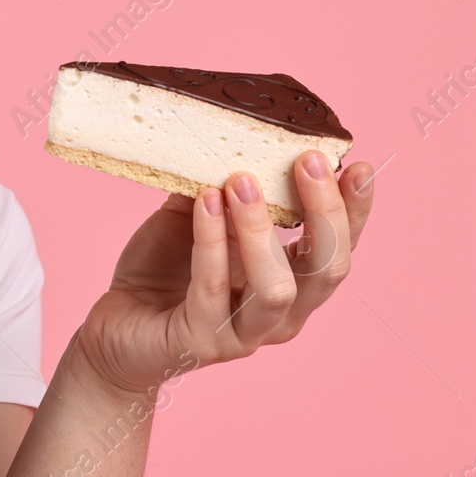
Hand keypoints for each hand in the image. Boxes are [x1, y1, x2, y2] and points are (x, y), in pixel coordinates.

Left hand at [71, 152, 376, 395]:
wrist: (116, 323)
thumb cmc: (164, 269)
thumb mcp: (197, 218)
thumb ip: (223, 187)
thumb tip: (235, 134)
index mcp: (292, 281)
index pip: (338, 247)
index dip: (355, 210)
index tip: (359, 164)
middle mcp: (282, 313)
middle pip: (327, 270)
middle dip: (324, 214)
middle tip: (307, 161)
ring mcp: (245, 333)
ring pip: (277, 288)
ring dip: (261, 229)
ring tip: (242, 179)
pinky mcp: (203, 341)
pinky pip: (212, 288)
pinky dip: (211, 241)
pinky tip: (204, 203)